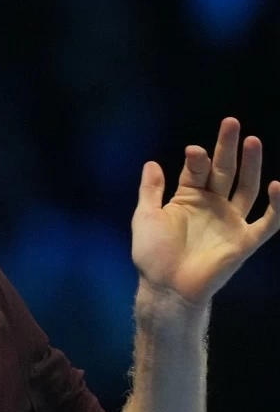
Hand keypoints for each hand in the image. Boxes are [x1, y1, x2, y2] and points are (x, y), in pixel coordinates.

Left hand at [132, 117, 279, 306]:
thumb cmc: (153, 255)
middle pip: (225, 171)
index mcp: (190, 198)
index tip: (193, 150)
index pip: (198, 170)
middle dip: (228, 148)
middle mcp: (213, 206)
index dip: (197, 159)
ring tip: (252, 141)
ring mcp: (231, 221)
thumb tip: (151, 162)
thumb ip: (150, 190)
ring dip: (251, 165)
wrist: (166, 288)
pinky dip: (276, 206)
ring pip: (247, 188)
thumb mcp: (145, 217)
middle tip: (231, 123)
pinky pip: (267, 222)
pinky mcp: (245, 241)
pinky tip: (278, 186)